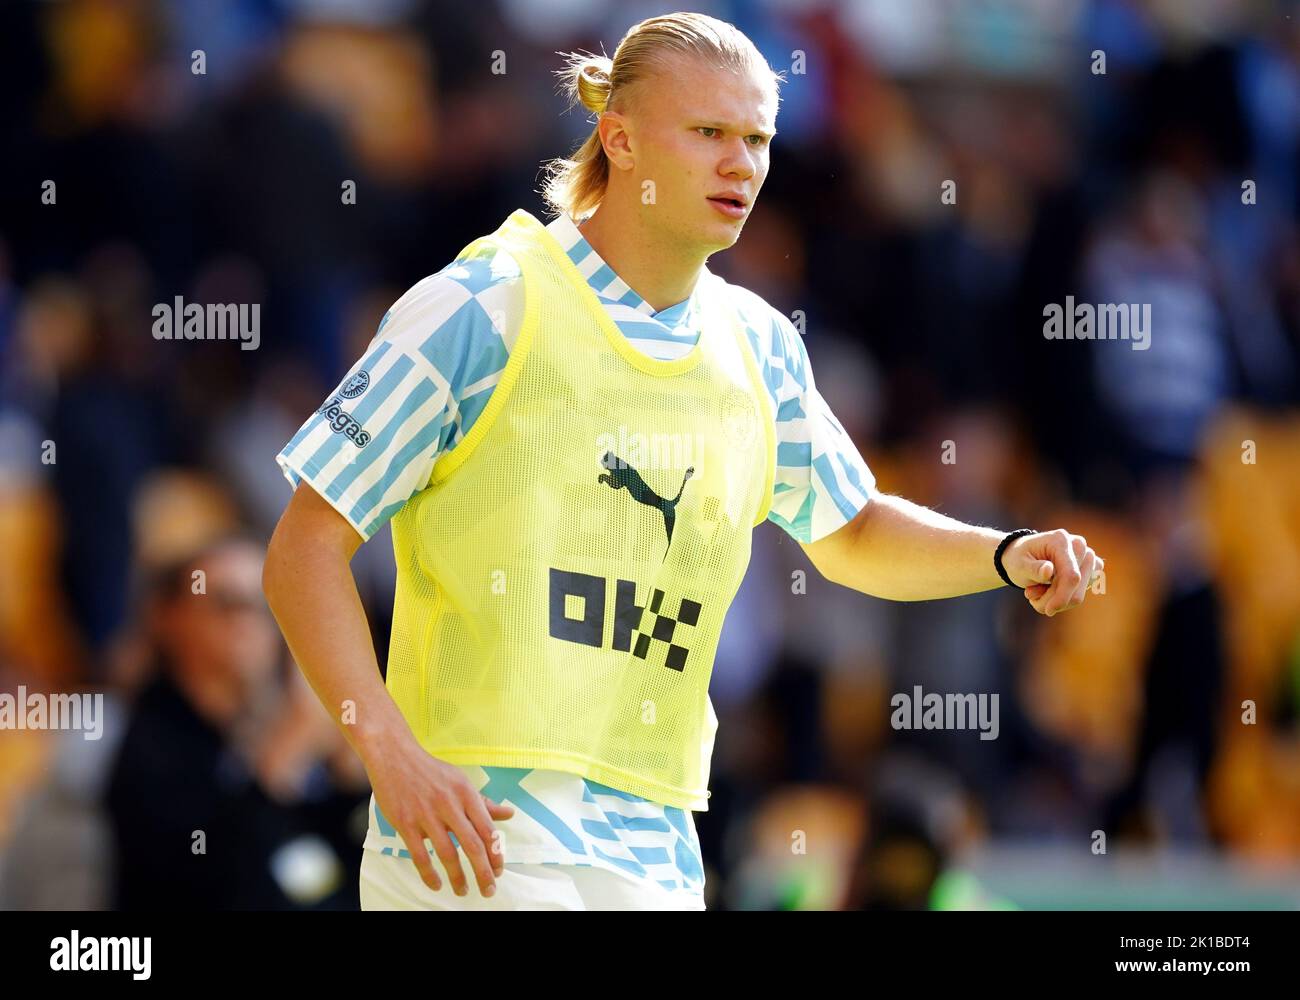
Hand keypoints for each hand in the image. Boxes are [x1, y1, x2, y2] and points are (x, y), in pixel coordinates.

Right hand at [362, 730, 515, 896]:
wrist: (395, 756)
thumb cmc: (432, 771)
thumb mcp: (461, 782)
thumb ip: (483, 803)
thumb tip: (509, 815)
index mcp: (466, 793)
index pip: (488, 829)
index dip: (496, 854)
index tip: (499, 871)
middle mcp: (449, 804)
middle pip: (473, 845)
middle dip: (484, 872)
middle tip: (489, 890)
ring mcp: (427, 814)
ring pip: (448, 853)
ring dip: (458, 877)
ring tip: (463, 891)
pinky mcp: (405, 823)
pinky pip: (420, 855)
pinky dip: (429, 874)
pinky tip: (437, 884)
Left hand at [1003, 528, 1102, 616]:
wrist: (1023, 556)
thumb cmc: (1019, 559)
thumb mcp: (1018, 564)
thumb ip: (1033, 569)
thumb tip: (1049, 570)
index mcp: (1060, 541)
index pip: (1071, 575)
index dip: (1062, 596)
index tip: (1048, 611)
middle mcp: (1079, 546)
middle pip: (1076, 586)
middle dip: (1053, 599)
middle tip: (1031, 595)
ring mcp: (1088, 558)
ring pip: (1079, 594)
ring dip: (1055, 600)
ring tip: (1036, 591)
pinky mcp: (1092, 570)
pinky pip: (1080, 594)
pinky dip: (1062, 599)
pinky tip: (1048, 590)